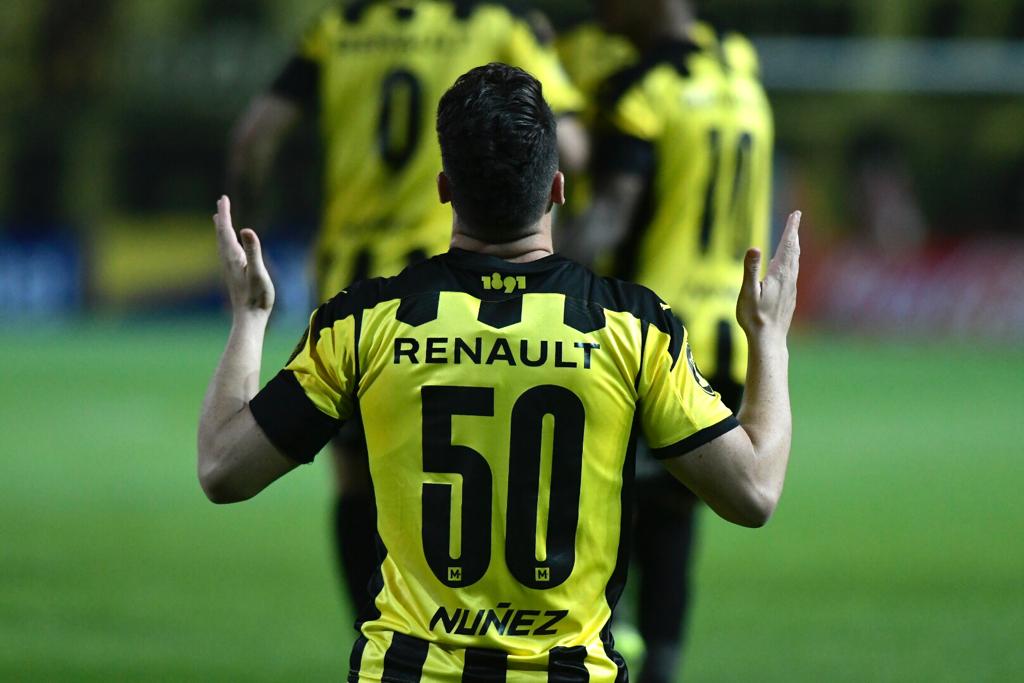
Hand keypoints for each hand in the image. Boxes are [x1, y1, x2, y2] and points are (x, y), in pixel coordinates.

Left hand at [213, 195, 274, 318]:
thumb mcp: (258, 272)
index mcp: (233, 256)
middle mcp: (228, 260)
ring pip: (223, 242)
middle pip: (222, 233)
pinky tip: (229, 245)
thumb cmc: (257, 297)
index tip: (223, 198)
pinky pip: (227, 251)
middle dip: (222, 217)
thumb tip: (245, 230)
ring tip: (219, 218)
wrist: (249, 318)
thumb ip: (253, 250)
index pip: (226, 229)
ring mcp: (230, 267)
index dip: (225, 213)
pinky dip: (226, 241)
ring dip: (222, 228)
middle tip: (221, 202)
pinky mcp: (234, 274)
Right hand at [736, 211, 800, 343]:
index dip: (791, 228)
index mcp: (779, 274)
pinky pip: (792, 272)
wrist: (769, 340)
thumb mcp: (748, 292)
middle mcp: (789, 278)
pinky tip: (786, 266)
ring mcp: (790, 288)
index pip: (787, 245)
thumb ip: (750, 269)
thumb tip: (754, 247)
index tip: (796, 214)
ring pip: (795, 262)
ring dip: (794, 246)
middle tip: (796, 218)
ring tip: (792, 237)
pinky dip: (791, 261)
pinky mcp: (789, 297)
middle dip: (794, 233)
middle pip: (794, 250)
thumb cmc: (755, 317)